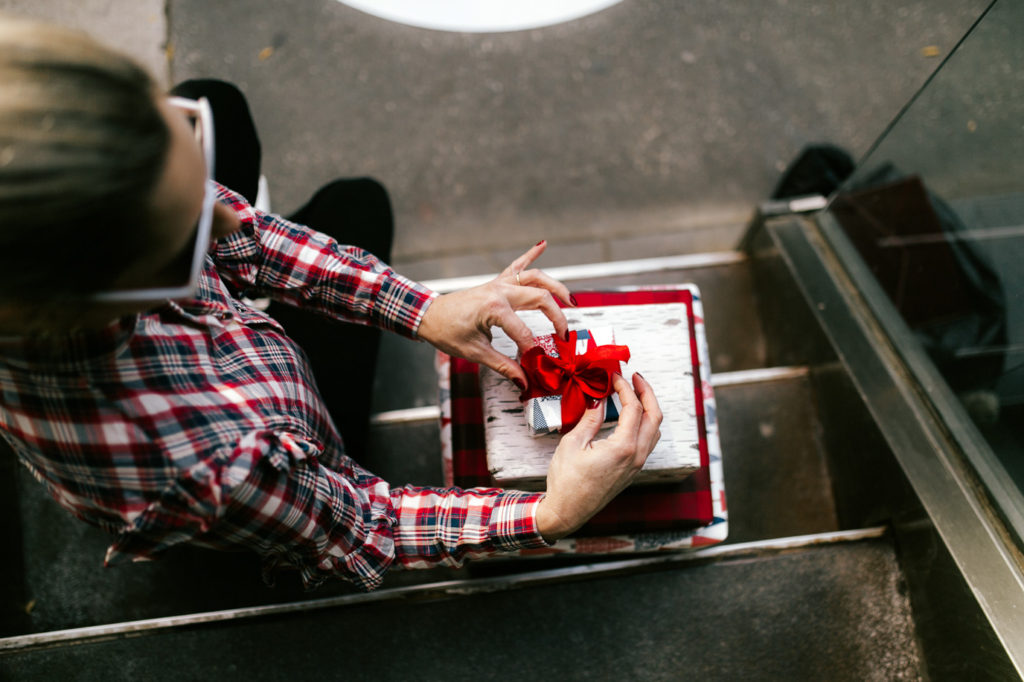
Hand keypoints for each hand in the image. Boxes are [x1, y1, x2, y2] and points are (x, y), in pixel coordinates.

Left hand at [417, 240, 572, 388]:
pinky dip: (530, 254)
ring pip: (534, 278)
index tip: (537, 362)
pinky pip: (516, 266)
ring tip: (570, 299)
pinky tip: (542, 244)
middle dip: (557, 317)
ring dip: (555, 286)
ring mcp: (498, 284)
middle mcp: (499, 291)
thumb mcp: (475, 352)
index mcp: (494, 308)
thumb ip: (503, 366)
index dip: (532, 350)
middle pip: (540, 298)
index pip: (524, 332)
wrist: (428, 316)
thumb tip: (523, 380)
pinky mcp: (495, 283)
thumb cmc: (446, 331)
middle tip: (565, 335)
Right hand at [536, 373, 662, 541]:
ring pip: (654, 430)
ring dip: (648, 408)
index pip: (634, 408)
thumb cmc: (567, 481)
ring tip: (633, 393)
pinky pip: (648, 441)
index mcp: (623, 448)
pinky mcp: (633, 470)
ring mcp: (637, 464)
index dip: (625, 387)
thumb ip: (591, 418)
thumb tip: (599, 398)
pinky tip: (630, 416)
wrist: (568, 511)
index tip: (614, 376)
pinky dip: (644, 423)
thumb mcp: (573, 443)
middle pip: (655, 416)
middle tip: (635, 378)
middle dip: (647, 393)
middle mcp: (636, 456)